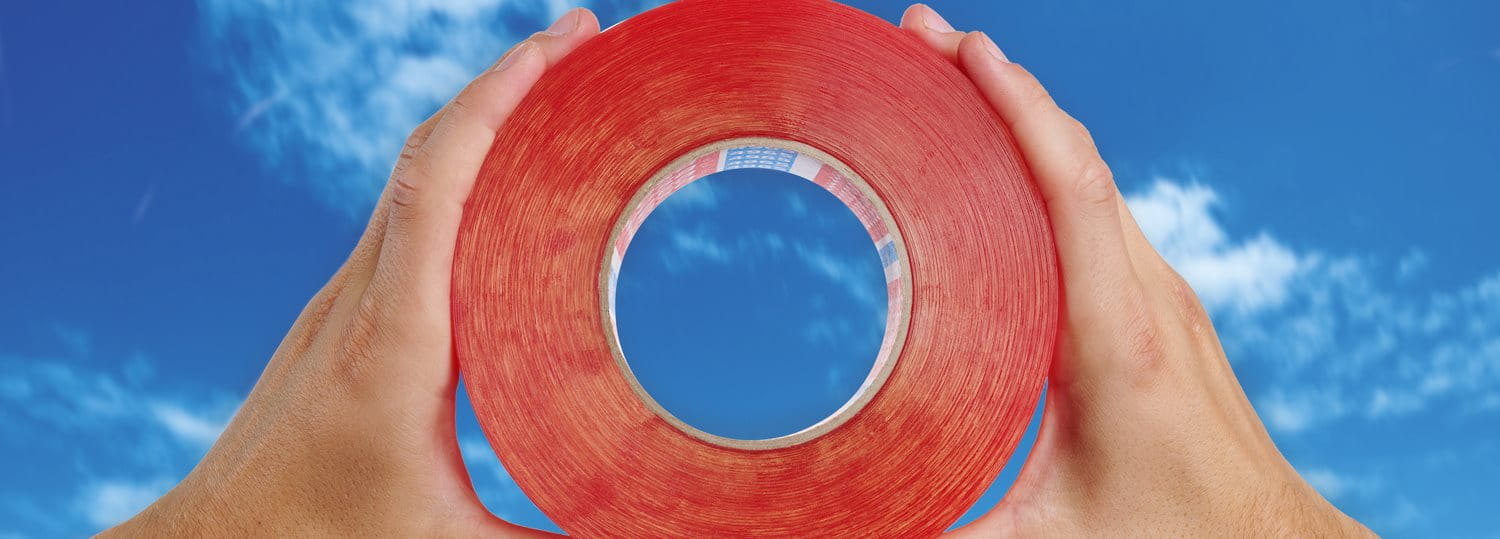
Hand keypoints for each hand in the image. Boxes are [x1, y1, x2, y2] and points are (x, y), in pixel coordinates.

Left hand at [101, 9, 599, 536]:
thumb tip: (659, 536)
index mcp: (398, 342)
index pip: (438, 184)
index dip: (499, 101)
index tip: (563, 49)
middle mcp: (365, 299)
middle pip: (427, 151)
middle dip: (506, 81)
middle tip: (584, 40)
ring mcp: (347, 299)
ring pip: (410, 172)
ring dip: (479, 115)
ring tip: (555, 85)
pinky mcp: (344, 312)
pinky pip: (404, 211)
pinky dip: (456, 165)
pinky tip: (500, 174)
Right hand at [899, 5, 1371, 536]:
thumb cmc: (1170, 537)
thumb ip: (939, 532)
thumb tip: (845, 530)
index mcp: (1116, 337)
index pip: (1070, 188)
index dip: (1018, 109)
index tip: (963, 49)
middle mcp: (1148, 295)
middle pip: (1075, 157)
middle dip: (999, 85)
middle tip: (923, 37)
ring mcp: (1161, 293)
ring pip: (1090, 174)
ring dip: (1024, 114)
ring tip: (952, 74)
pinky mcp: (1160, 305)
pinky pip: (1099, 206)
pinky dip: (1046, 160)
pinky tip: (1004, 160)